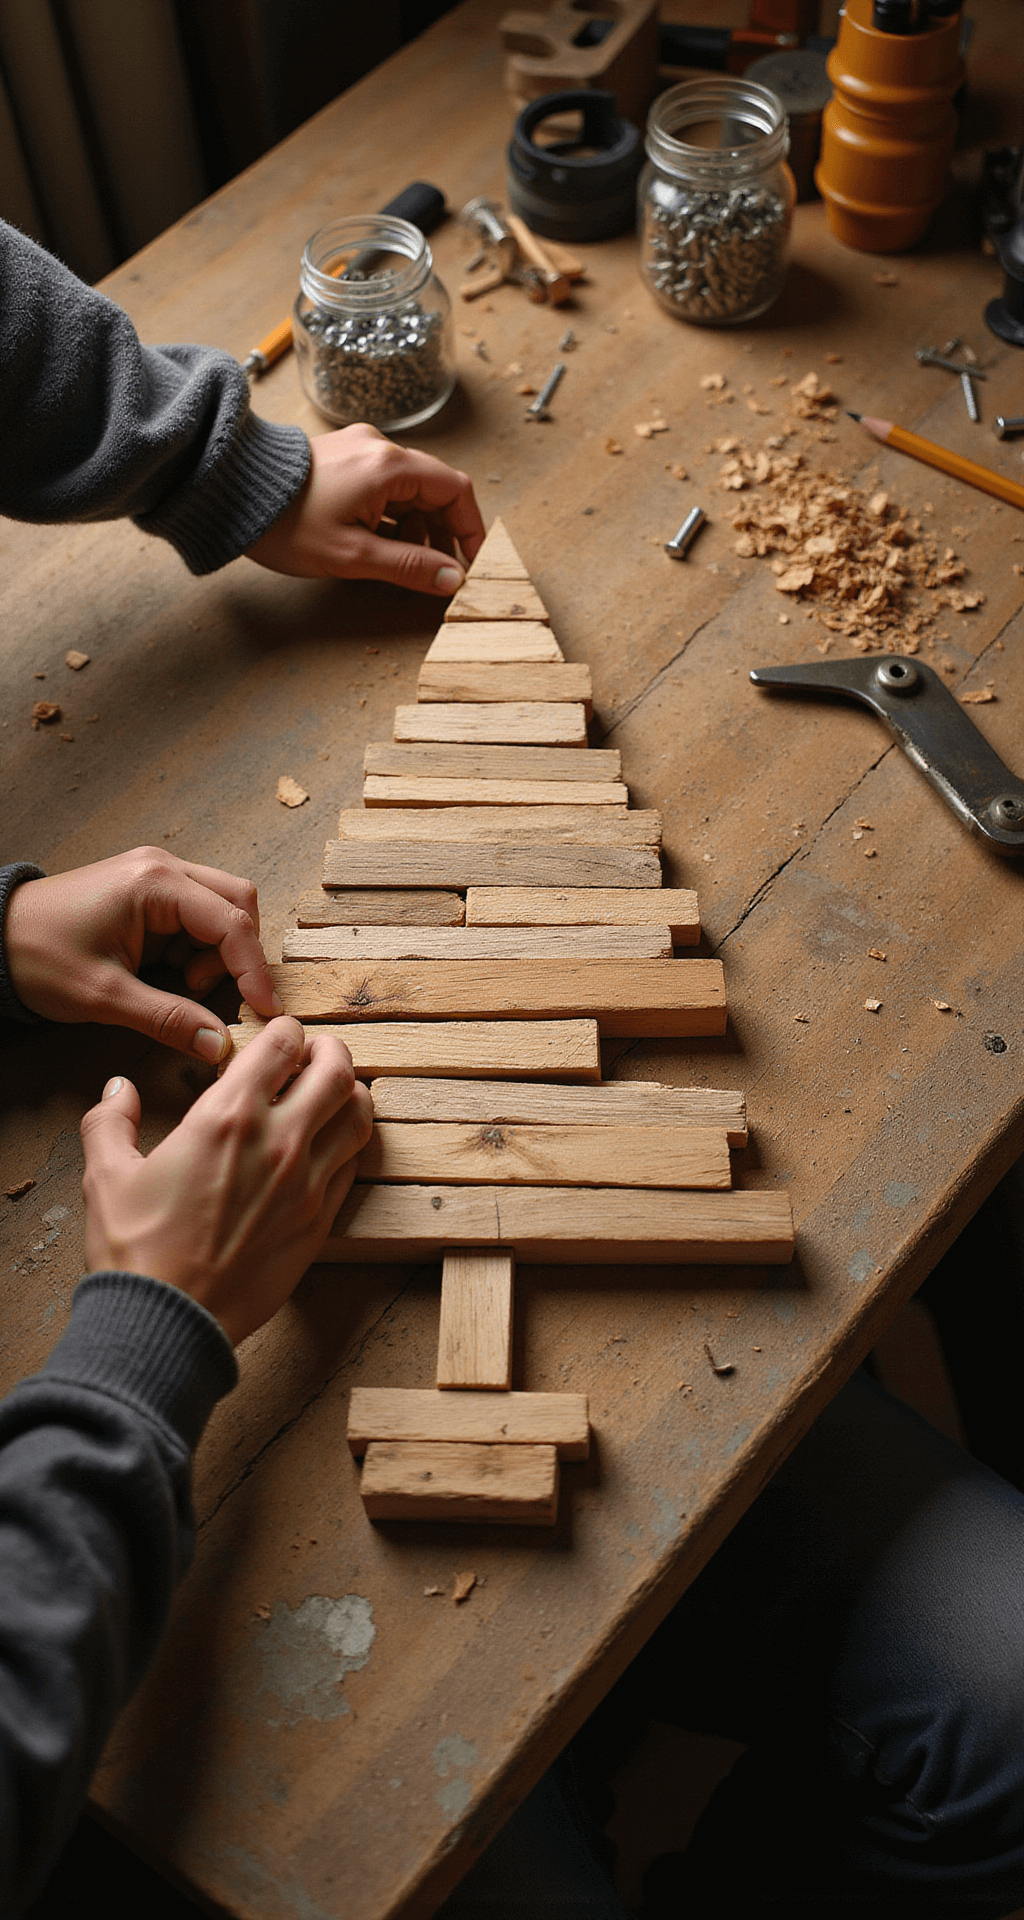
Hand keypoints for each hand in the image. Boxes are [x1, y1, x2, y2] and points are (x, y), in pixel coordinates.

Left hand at [5, 848, 282, 1063]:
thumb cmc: (38, 956)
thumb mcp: (105, 996)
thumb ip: (169, 1019)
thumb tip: (219, 1044)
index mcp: (155, 883)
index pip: (232, 922)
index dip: (254, 970)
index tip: (264, 1010)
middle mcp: (163, 868)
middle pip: (238, 903)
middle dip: (237, 954)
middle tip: (207, 993)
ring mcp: (157, 876)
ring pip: (222, 909)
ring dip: (216, 952)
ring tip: (178, 984)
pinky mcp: (150, 892)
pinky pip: (197, 917)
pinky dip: (198, 949)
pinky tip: (169, 973)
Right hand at [80, 1018, 373, 1344]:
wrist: (169, 1320)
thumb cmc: (136, 1249)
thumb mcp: (106, 1176)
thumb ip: (110, 1122)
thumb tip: (118, 1089)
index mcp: (227, 1117)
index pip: (282, 1043)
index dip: (285, 1030)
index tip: (278, 1037)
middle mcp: (278, 1142)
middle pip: (337, 1071)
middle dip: (330, 1051)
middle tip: (316, 1055)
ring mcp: (307, 1184)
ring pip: (359, 1116)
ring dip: (350, 1095)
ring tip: (333, 1094)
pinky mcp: (319, 1221)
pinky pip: (353, 1166)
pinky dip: (348, 1145)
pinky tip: (329, 1147)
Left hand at [245, 423, 483, 595]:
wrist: (228, 495)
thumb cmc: (284, 523)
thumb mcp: (352, 556)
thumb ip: (409, 566)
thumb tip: (453, 579)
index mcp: (389, 465)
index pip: (456, 490)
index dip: (471, 529)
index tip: (473, 562)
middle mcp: (379, 449)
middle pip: (435, 490)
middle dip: (443, 533)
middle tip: (441, 573)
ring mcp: (360, 452)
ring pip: (410, 491)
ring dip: (417, 529)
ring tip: (405, 564)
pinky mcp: (343, 461)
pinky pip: (386, 488)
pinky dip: (394, 517)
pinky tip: (380, 545)